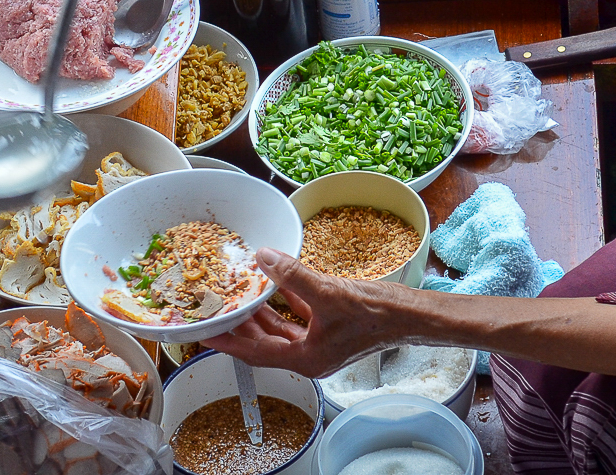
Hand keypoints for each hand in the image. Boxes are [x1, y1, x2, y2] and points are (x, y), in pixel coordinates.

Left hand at [200, 248, 417, 378]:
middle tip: (215, 310)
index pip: (254, 352)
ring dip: (259, 314)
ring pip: (279, 330)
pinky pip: (297, 317)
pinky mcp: (330, 327)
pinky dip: (282, 303)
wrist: (411, 315)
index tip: (203, 331)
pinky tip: (272, 286)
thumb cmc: (376, 315)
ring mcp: (320, 342)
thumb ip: (292, 275)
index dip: (227, 340)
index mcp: (306, 358)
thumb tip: (263, 257)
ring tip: (236, 296)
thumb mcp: (328, 292)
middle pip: (263, 343)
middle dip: (239, 326)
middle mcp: (310, 355)